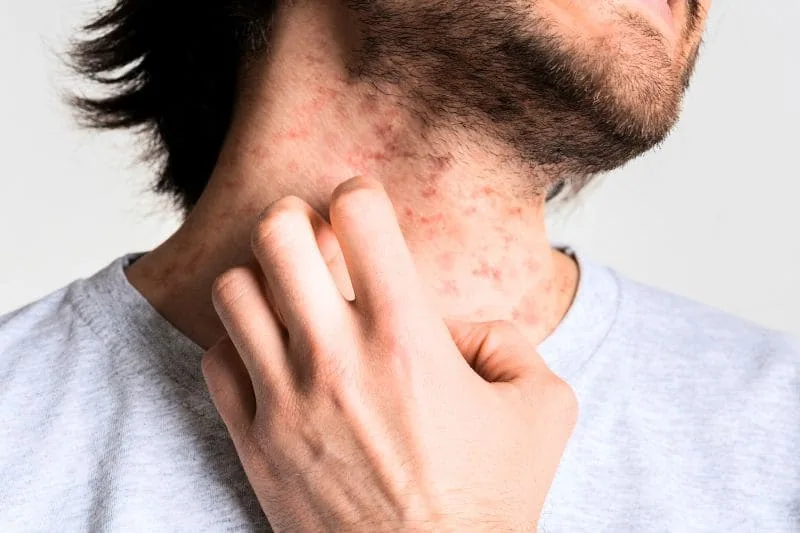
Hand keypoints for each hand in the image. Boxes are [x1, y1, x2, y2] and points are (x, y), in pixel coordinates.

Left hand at [202, 176, 577, 531]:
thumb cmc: (487, 503)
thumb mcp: (542, 409)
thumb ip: (508, 343)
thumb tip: (454, 326)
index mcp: (408, 339)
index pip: (359, 218)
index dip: (359, 196)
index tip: (361, 208)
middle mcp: (338, 358)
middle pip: (277, 236)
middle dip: (293, 218)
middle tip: (310, 234)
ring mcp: (287, 400)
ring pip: (234, 292)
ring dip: (261, 279)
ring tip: (287, 297)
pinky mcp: (256, 443)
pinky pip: (218, 361)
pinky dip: (238, 345)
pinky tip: (270, 357)